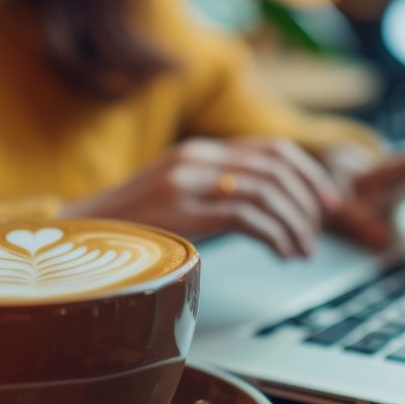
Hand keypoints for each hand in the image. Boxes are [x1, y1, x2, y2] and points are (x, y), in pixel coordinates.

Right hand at [62, 138, 342, 257]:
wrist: (76, 238)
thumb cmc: (130, 228)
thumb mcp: (177, 201)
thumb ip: (215, 195)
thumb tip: (267, 213)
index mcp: (198, 152)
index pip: (270, 149)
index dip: (308, 172)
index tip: (328, 199)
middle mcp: (196, 159)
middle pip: (275, 166)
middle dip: (310, 196)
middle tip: (324, 225)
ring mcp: (188, 182)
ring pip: (266, 192)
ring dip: (294, 223)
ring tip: (303, 250)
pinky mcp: (183, 210)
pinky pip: (246, 217)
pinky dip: (274, 236)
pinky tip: (281, 254)